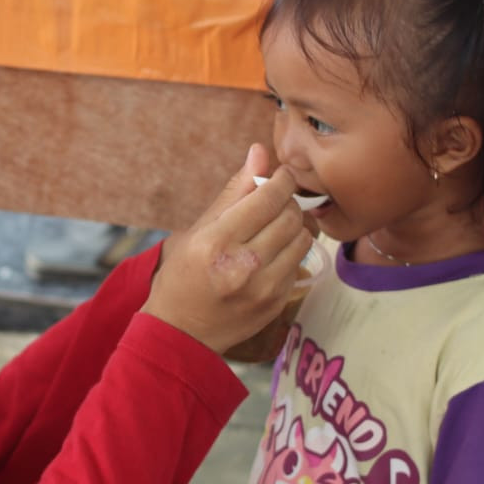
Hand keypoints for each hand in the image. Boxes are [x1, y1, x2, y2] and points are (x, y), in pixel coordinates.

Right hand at [143, 144, 312, 354]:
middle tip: (275, 200)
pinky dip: (290, 251)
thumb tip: (259, 151)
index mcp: (217, 242)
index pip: (267, 198)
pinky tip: (272, 252)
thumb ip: (234, 191)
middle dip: (287, 201)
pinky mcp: (277, 303)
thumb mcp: (199, 229)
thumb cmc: (183, 275)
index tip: (281, 174)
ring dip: (293, 225)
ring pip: (301, 238)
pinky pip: (299, 262)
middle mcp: (243, 265)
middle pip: (289, 216)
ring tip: (275, 225)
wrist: (181, 332)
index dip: (281, 180)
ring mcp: (263, 288)